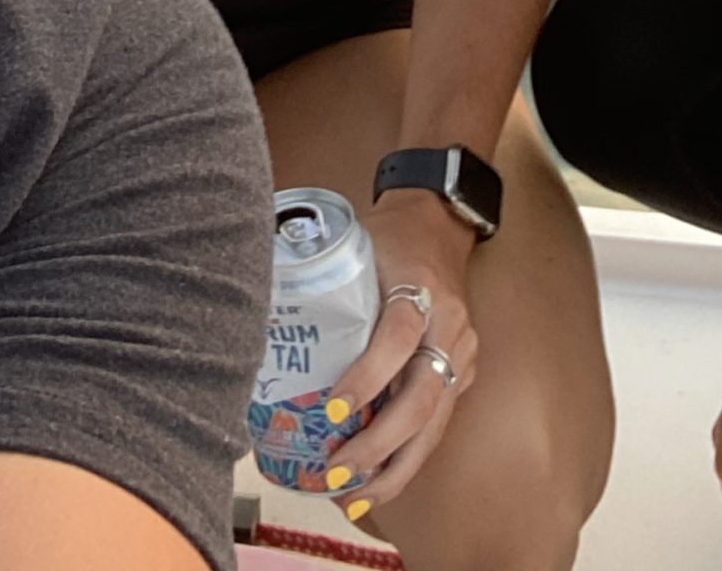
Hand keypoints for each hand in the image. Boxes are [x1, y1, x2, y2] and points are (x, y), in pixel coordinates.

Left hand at [318, 193, 479, 514]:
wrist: (439, 224)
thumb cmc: (389, 237)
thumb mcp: (356, 245)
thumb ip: (322, 281)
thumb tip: (258, 317)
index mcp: (421, 285)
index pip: (397, 336)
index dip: (367, 376)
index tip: (333, 410)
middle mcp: (450, 323)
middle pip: (422, 394)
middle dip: (380, 443)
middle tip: (338, 471)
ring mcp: (462, 351)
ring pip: (436, 422)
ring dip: (395, 466)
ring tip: (354, 496)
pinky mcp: (463, 372)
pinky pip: (438, 423)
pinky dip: (408, 458)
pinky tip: (378, 483)